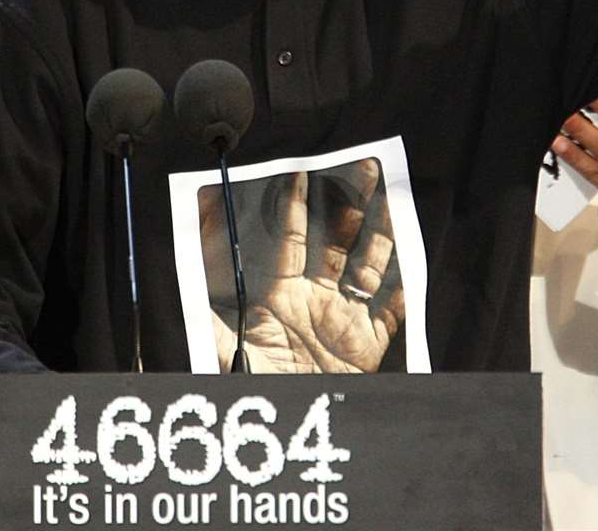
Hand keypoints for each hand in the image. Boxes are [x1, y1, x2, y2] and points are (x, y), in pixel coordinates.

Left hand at [200, 159, 402, 372]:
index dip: (294, 206)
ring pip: (369, 265)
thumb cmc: (251, 389)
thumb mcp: (225, 350)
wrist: (284, 430)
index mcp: (282, 295)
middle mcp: (316, 300)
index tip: (300, 170)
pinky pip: (392, 309)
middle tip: (362, 167)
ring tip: (393, 195)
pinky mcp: (370, 344)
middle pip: (337, 242)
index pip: (290, 239)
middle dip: (350, 205)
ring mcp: (345, 319)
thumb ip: (209, 322)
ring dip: (382, 231)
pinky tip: (413, 255)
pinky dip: (403, 286)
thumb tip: (184, 288)